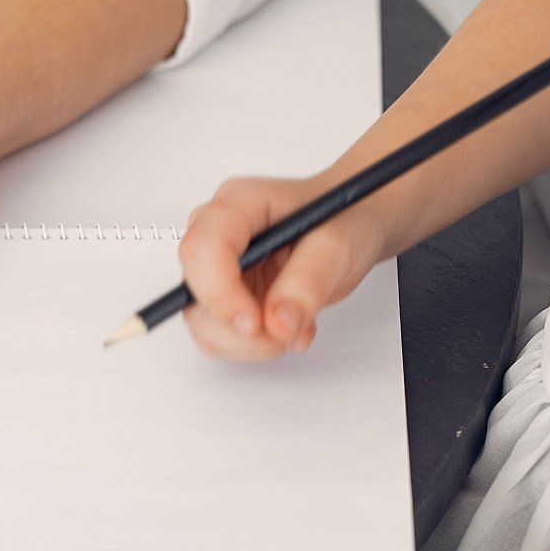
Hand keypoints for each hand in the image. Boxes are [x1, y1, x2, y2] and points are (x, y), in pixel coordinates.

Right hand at [176, 175, 389, 359]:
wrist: (355, 223)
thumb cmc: (345, 217)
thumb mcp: (338, 245)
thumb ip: (308, 282)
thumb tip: (279, 322)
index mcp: (237, 205)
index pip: (203, 249)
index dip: (220, 293)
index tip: (254, 324)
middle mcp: (217, 234)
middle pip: (194, 292)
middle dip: (238, 328)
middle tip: (285, 334)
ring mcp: (216, 268)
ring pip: (203, 323)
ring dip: (248, 343)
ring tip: (297, 328)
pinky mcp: (224, 296)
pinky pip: (219, 336)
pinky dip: (254, 346)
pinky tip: (287, 327)